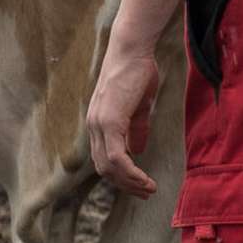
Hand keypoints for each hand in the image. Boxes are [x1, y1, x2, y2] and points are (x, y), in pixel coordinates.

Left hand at [85, 37, 162, 196]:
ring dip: (130, 183)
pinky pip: (117, 157)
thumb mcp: (139, 106)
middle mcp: (94, 126)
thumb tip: (137, 150)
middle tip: (146, 192)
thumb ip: (136, 128)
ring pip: (110, 167)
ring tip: (149, 188)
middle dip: (126, 185)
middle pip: (104, 168)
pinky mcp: (110, 121)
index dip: (121, 176)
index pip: (104, 159)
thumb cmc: (138, 71)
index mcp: (99, 123)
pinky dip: (130, 173)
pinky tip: (144, 179)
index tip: (140, 184)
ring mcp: (99, 124)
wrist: (132, 49)